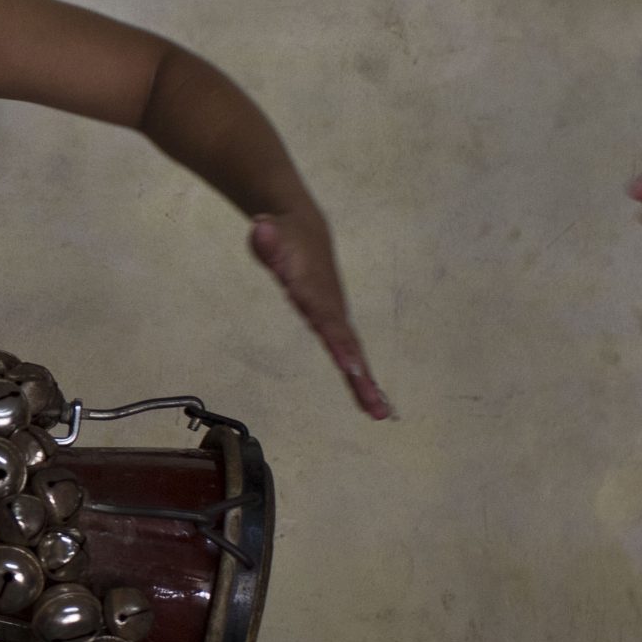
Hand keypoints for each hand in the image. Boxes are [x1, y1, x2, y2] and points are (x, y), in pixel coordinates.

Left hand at [249, 211, 392, 419]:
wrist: (304, 229)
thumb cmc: (282, 234)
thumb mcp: (269, 233)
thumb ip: (267, 238)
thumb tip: (262, 228)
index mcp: (314, 291)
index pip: (328, 321)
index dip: (339, 344)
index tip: (352, 369)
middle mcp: (330, 308)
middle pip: (347, 346)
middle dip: (360, 376)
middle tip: (377, 408)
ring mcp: (334, 317)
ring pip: (351, 353)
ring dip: (365, 383)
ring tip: (379, 412)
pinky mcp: (333, 324)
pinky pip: (347, 353)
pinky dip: (359, 376)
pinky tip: (371, 400)